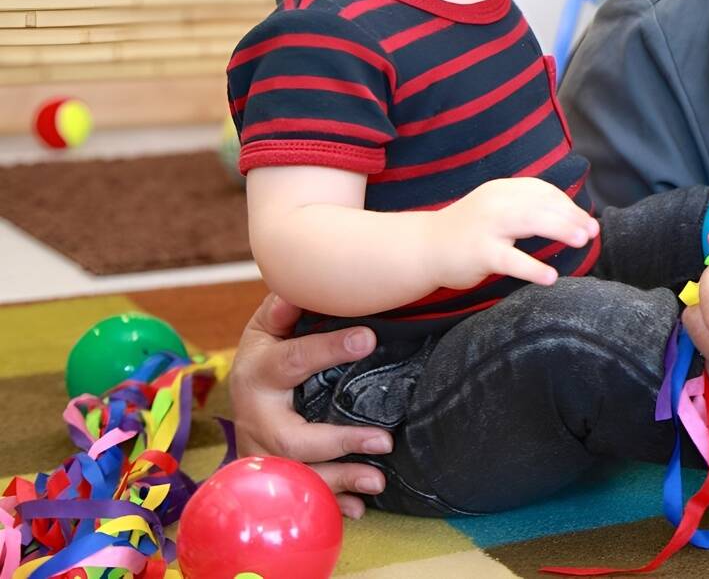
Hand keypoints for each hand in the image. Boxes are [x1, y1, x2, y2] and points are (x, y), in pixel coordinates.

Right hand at [229, 293, 393, 517]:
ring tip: (379, 480)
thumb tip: (302, 284)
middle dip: (339, 443)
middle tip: (385, 440)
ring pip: (298, 476)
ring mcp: (262, 453)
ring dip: (340, 480)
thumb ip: (286, 307)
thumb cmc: (267, 353)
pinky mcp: (271, 478)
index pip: (293, 361)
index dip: (328, 349)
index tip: (368, 338)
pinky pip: (298, 498)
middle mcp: (257, 418)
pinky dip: (328, 505)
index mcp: (258, 372)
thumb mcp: (269, 326)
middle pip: (293, 439)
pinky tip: (358, 507)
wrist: (240, 393)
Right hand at [435, 177, 598, 288]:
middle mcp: (496, 202)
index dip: (568, 204)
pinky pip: (511, 260)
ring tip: (583, 241)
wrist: (424, 248)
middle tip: (592, 231)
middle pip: (542, 203)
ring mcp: (487, 226)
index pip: (543, 191)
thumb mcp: (495, 209)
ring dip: (561, 230)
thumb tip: (568, 218)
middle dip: (571, 216)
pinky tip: (550, 277)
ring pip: (530, 222)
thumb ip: (524, 208)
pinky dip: (533, 268)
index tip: (586, 219)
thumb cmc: (467, 231)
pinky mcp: (480, 252)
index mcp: (502, 190)